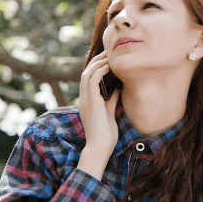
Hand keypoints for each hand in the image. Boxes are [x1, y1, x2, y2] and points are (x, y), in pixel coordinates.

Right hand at [76, 51, 119, 178]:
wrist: (100, 148)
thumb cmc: (106, 135)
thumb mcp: (110, 112)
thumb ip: (112, 99)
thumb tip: (118, 86)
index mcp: (87, 101)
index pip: (89, 79)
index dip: (98, 67)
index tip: (110, 60)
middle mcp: (84, 99)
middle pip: (87, 73)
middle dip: (98, 61)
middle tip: (110, 52)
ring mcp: (85, 100)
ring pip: (87, 73)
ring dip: (98, 63)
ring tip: (110, 56)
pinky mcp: (90, 102)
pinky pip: (92, 80)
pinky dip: (100, 70)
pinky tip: (110, 66)